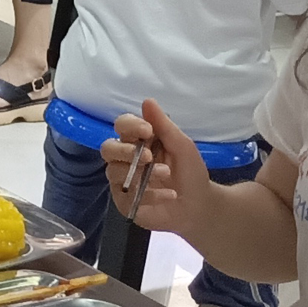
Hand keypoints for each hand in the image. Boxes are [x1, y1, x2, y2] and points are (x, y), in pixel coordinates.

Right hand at [102, 99, 209, 238]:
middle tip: (148, 158)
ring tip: (166, 176)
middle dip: (125, 151)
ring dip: (140, 173)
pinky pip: (125, 195)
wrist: (199, 206)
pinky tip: (169, 195)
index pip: (122, 126)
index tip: (148, 131)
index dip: (130, 126)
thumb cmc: (191, 173)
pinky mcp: (124, 202)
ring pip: (113, 171)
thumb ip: (164, 126)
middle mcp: (126, 159)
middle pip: (107, 148)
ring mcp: (123, 181)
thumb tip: (147, 100)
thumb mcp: (182, 146)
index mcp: (139, 141)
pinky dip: (150, 194)